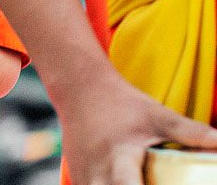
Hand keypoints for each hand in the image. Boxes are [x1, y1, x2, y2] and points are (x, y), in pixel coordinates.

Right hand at [57, 73, 216, 184]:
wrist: (80, 91)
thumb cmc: (121, 104)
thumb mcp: (157, 116)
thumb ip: (190, 132)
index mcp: (118, 156)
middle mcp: (97, 171)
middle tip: (149, 183)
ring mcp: (83, 177)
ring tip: (140, 181)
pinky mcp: (77, 179)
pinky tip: (121, 183)